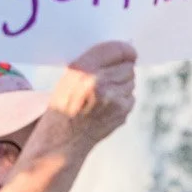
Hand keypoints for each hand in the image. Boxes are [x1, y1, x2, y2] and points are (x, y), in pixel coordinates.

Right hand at [0, 41, 136, 191]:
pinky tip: (105, 106)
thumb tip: (126, 53)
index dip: (123, 50)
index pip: (117, 49)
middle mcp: (101, 83)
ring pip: (130, 80)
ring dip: (121, 83)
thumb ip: (94, 63)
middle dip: (120, 67)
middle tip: (106, 76)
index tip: (126, 51)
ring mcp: (114, 100)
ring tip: (103, 93)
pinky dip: (122, 98)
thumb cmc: (61, 106)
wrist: (60, 142)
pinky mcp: (122, 112)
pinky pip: (130, 96)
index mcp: (83, 71)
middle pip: (127, 65)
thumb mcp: (68, 78)